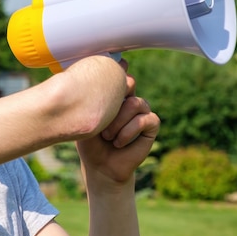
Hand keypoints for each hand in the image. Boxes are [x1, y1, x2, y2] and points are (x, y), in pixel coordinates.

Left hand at [76, 59, 159, 185]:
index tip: (111, 72)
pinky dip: (129, 131)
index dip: (117, 70)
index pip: (118, 73)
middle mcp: (128, 98)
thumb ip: (90, 98)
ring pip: (135, 103)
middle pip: (129, 83)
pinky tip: (119, 143)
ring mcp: (141, 110)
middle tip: (103, 119)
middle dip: (115, 99)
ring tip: (107, 136)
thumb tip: (89, 78)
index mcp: (113, 93)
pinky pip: (144, 119)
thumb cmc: (89, 141)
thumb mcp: (85, 117)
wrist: (100, 166)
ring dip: (118, 122)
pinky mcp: (151, 124)